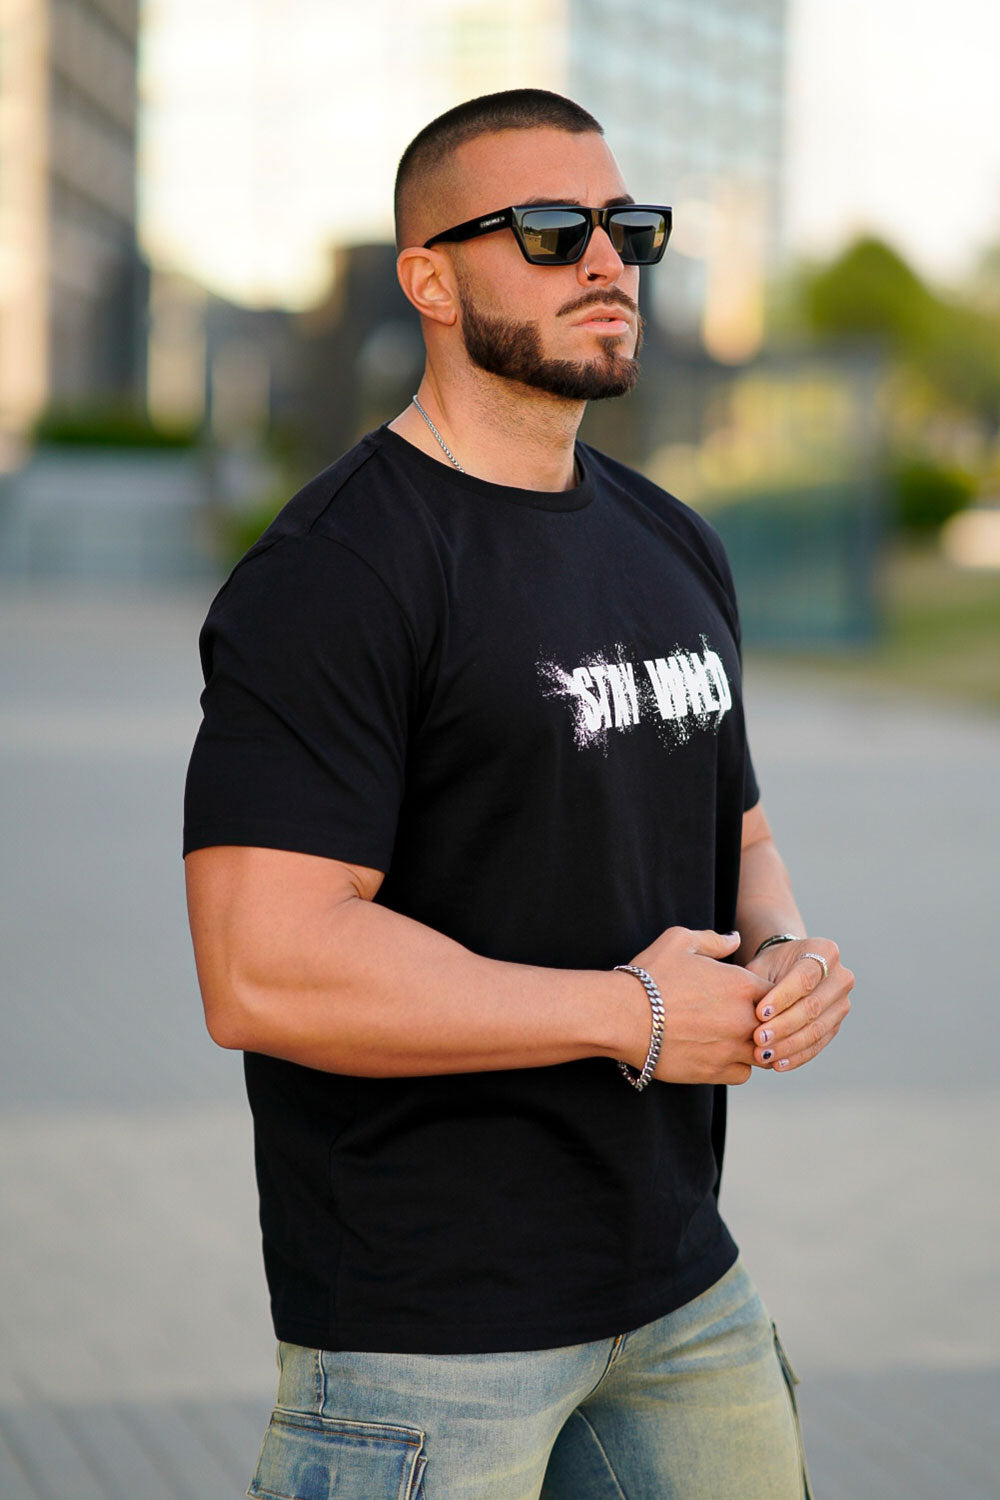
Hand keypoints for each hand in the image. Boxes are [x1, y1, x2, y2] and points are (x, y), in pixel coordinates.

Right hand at [626, 927, 770, 1085]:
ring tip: (732, 1038)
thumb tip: (735, 938)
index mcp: (741, 984)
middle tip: (742, 1018)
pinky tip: (720, 1054)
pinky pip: (743, 1074)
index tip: (749, 995)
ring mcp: (731, 1049)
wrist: (622, 1016)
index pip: (778, 993)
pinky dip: (737, 1066)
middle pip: (775, 1026)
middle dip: (764, 1022)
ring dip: (753, 1046)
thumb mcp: (680, 942)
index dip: (765, 993)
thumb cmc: (650, 976)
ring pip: (763, 1053)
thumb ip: (714, 940)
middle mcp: (743, 1019)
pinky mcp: (715, 1072)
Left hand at [747, 938, 852, 1072]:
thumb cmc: (771, 966)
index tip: (759, 1013)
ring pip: (816, 1029)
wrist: (788, 970)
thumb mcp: (762, 965)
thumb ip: (759, 984)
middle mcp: (841, 977)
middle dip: (783, 1026)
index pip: (804, 978)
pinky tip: (777, 1064)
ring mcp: (842, 1003)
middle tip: (758, 1039)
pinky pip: (818, 1045)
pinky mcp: (836, 1025)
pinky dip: (797, 1056)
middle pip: (813, 1007)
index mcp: (824, 951)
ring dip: (789, 1046)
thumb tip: (755, 1016)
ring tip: (764, 1055)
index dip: (782, 998)